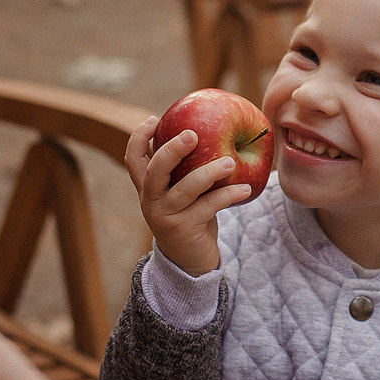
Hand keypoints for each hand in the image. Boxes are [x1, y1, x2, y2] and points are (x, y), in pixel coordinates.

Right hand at [123, 114, 252, 277]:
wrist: (190, 261)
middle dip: (172, 149)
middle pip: (154, 170)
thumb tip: (211, 132)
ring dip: (209, 172)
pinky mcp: (184, 229)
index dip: (139, 137)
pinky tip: (246, 189)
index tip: (154, 118)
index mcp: (148, 187)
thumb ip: (186, 171)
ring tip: (230, 163)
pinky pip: (208, 206)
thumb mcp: (183, 193)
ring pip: (185, 189)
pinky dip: (228, 195)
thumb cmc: (191, 217)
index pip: (133, 159)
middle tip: (193, 134)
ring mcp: (165, 216)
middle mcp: (151, 200)